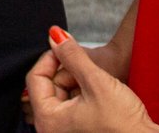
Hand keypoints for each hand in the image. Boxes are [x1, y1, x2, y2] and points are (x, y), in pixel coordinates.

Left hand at [26, 27, 158, 132]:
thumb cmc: (123, 124)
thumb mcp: (96, 81)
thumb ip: (72, 55)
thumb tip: (55, 36)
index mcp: (48, 121)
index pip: (35, 78)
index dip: (51, 57)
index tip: (67, 48)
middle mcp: (51, 130)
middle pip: (48, 87)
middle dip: (68, 72)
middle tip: (89, 70)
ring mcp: (64, 132)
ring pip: (61, 95)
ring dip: (77, 83)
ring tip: (98, 85)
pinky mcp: (77, 132)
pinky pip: (71, 106)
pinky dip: (83, 95)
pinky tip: (100, 96)